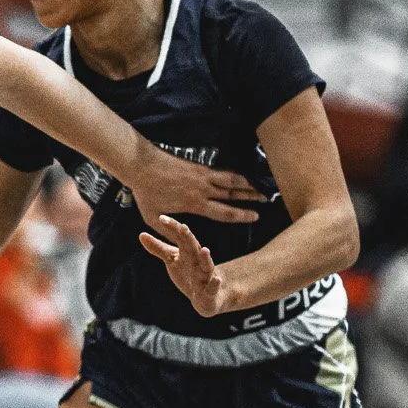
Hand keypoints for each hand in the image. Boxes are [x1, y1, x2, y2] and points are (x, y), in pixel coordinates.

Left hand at [122, 144, 262, 228]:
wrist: (141, 165)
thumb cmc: (145, 193)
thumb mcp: (153, 218)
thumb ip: (168, 231)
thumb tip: (178, 242)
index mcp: (195, 204)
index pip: (224, 211)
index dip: (242, 215)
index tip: (255, 216)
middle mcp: (203, 189)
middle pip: (233, 195)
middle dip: (252, 198)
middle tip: (266, 200)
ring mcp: (202, 176)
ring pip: (231, 180)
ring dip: (247, 184)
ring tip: (260, 187)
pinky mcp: (199, 166)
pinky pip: (222, 172)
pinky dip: (234, 175)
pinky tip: (240, 177)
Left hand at [139, 215, 234, 316]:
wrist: (204, 296)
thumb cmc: (188, 273)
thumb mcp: (171, 259)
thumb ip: (158, 248)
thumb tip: (141, 234)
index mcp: (189, 251)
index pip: (180, 236)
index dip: (172, 227)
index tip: (161, 218)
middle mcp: (198, 261)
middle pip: (193, 248)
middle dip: (188, 238)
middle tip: (183, 227)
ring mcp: (205, 276)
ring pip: (207, 266)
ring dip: (206, 258)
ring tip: (205, 250)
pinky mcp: (210, 292)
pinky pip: (213, 288)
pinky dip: (215, 284)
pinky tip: (217, 280)